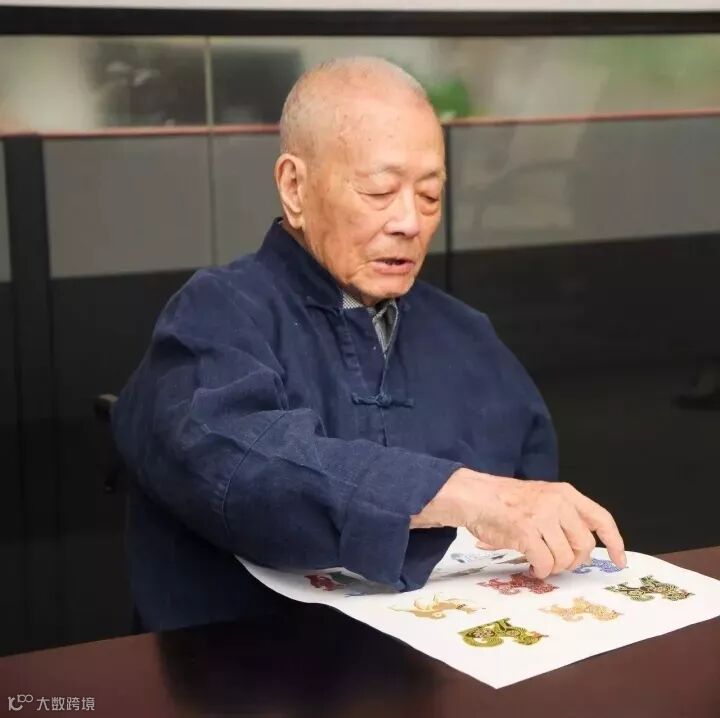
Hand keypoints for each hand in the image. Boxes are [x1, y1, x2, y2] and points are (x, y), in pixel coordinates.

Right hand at [411, 468, 625, 578]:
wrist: (474, 496)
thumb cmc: (504, 500)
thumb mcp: (541, 498)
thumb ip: (562, 516)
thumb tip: (582, 550)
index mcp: (565, 493)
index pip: (601, 518)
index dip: (614, 542)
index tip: (618, 560)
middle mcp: (558, 503)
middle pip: (584, 545)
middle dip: (574, 561)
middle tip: (558, 562)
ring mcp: (542, 517)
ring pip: (565, 558)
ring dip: (554, 567)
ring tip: (540, 562)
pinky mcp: (526, 532)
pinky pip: (545, 563)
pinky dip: (540, 570)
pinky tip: (532, 566)